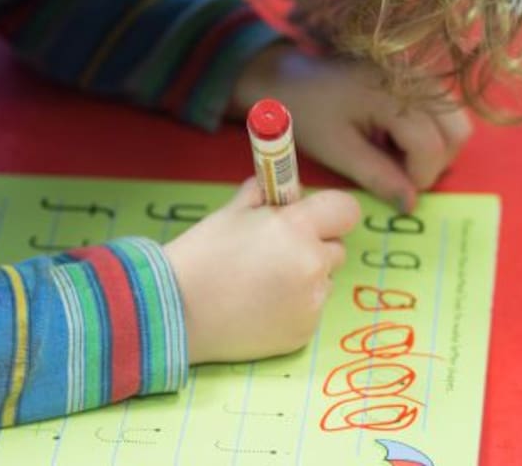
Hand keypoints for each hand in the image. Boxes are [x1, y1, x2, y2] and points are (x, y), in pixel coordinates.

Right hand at [163, 178, 359, 363]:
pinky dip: (293, 307)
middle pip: (336, 248)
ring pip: (323, 281)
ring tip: (262, 284)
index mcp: (297, 228)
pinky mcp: (304, 333)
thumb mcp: (233, 211)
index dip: (330, 212)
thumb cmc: (201, 255)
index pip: (346, 210)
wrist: (176, 310)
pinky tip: (259, 307)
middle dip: (313, 246)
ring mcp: (311, 303)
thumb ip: (267, 195)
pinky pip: (310, 310)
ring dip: (305, 278)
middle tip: (276, 252)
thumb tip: (286, 189)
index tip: (314, 218)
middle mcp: (312, 265)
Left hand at [232, 43, 470, 211]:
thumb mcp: (338, 151)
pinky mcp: (418, 75)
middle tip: (399, 175)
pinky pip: (443, 110)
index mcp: (392, 95)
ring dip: (435, 147)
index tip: (394, 190)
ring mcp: (420, 73)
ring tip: (395, 156)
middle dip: (435, 163)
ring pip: (456, 120)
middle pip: (457, 131)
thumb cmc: (307, 112)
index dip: (419, 177)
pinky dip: (430, 131)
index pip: (431, 146)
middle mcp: (416, 78)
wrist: (289, 76)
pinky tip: (395, 138)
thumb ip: (378, 177)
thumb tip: (411, 205)